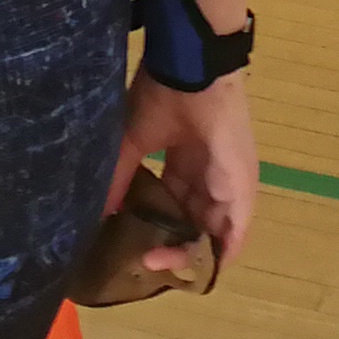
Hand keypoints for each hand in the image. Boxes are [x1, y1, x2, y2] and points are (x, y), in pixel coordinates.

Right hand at [111, 71, 258, 271]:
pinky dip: (217, 253)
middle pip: (193, 222)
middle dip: (170, 245)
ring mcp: (230, 184)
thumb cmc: (165, 94)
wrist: (192, 68)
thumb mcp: (134, 139)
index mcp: (187, 161)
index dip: (155, 226)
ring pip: (213, 233)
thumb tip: (95, 212)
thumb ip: (119, 177)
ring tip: (159, 266)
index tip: (131, 241)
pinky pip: (235, 233)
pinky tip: (195, 270)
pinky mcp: (242, 187)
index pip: (174, 205)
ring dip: (189, 254)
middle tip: (141, 260)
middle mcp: (211, 176)